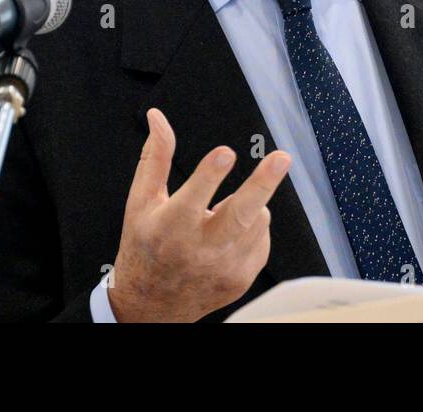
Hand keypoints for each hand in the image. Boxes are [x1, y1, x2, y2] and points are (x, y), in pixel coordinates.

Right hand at [107, 107, 290, 321]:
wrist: (150, 306)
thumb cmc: (145, 246)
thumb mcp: (140, 202)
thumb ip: (154, 159)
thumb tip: (158, 117)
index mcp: (169, 229)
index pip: (192, 199)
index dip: (209, 175)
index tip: (225, 153)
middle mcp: (198, 251)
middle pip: (239, 215)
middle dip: (263, 184)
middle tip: (281, 158)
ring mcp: (224, 268)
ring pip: (256, 219)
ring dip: (249, 205)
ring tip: (219, 215)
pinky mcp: (242, 278)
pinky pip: (261, 238)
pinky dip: (252, 228)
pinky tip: (227, 235)